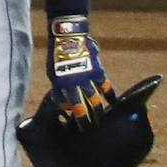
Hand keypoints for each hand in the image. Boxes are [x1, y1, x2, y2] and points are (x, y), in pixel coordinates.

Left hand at [47, 15, 115, 129]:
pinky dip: (110, 95)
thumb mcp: (51, 73)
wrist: (67, 36)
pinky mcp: (97, 71)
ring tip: (102, 121)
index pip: (66, 106)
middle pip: (81, 107)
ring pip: (95, 100)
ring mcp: (87, 78)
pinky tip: (115, 104)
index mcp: (60, 84)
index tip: (74, 126)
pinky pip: (106, 87)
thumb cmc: (56, 55)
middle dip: (86, 120)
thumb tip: (64, 103)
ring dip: (98, 112)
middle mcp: (73, 84)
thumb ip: (58, 88)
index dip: (71, 116)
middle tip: (90, 130)